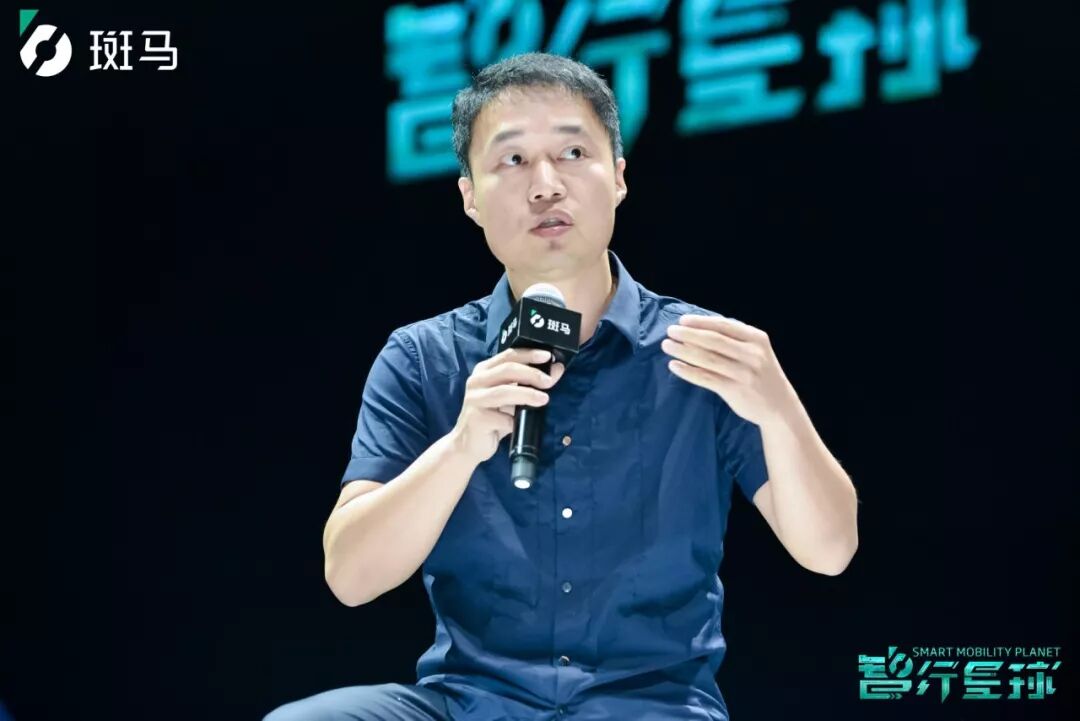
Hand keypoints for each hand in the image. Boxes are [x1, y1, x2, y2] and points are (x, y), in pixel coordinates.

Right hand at [451, 347, 565, 464]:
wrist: (468, 444)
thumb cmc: (492, 418)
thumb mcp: (511, 397)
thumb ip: (529, 383)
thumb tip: (556, 370)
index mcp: (484, 370)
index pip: (508, 355)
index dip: (529, 354)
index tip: (548, 356)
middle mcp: (476, 381)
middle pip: (507, 369)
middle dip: (532, 373)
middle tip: (548, 381)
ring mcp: (474, 399)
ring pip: (504, 391)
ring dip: (527, 394)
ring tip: (544, 399)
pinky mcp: (477, 419)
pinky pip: (503, 418)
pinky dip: (515, 421)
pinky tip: (520, 425)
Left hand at [661, 314, 795, 425]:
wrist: (780, 407)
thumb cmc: (761, 375)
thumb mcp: (756, 351)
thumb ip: (734, 340)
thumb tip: (698, 328)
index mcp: (756, 339)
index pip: (724, 325)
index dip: (701, 322)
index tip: (682, 320)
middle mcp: (752, 354)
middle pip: (713, 340)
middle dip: (688, 334)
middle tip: (670, 331)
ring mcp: (744, 373)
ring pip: (707, 358)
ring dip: (683, 350)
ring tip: (667, 346)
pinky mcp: (735, 390)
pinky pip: (706, 378)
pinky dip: (687, 371)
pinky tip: (674, 366)